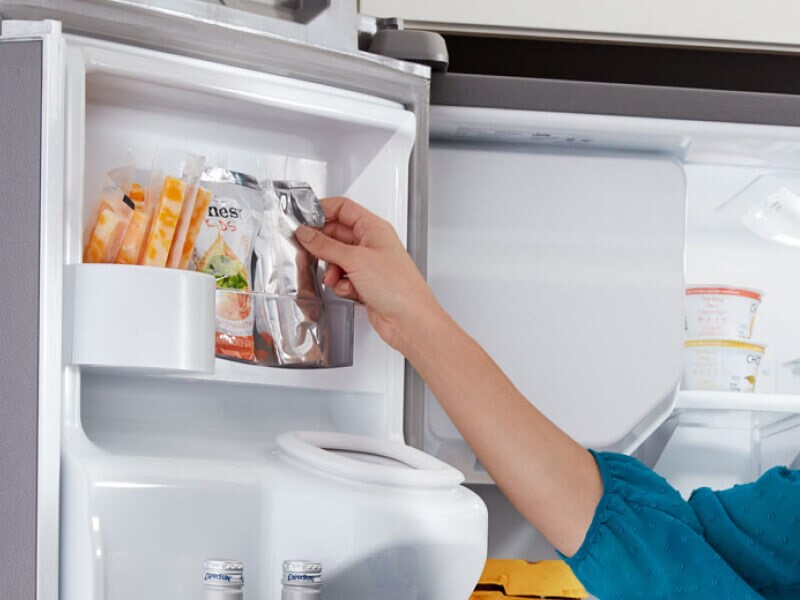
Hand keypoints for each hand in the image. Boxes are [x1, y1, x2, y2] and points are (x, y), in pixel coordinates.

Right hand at [295, 197, 444, 352]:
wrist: (410, 320)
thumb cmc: (398, 287)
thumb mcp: (355, 260)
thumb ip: (326, 246)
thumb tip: (307, 233)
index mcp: (374, 228)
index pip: (343, 208)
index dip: (322, 210)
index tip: (304, 220)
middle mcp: (372, 244)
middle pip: (337, 235)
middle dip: (323, 246)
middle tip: (310, 251)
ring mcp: (369, 265)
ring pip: (337, 259)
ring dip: (332, 270)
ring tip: (335, 278)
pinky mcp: (366, 284)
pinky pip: (343, 279)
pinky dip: (341, 285)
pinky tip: (349, 290)